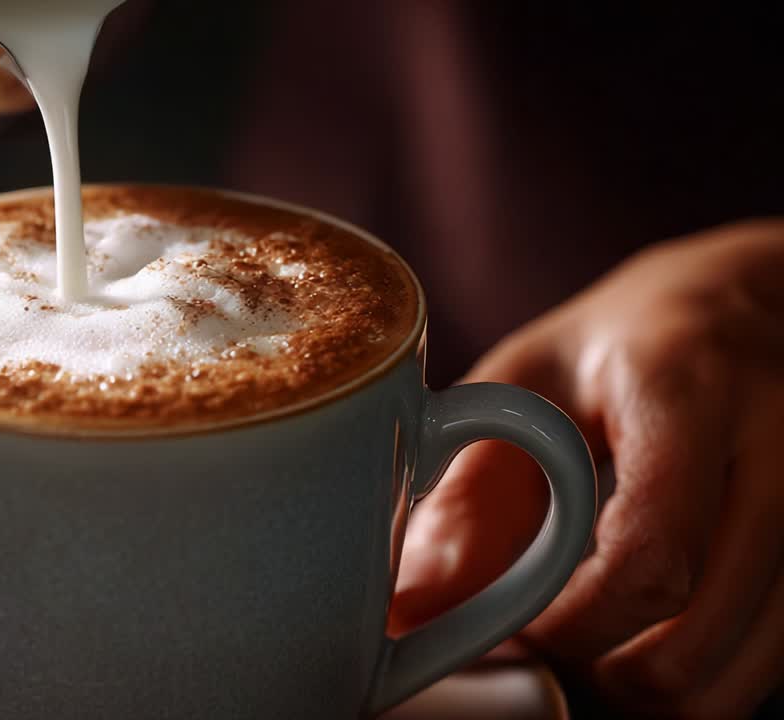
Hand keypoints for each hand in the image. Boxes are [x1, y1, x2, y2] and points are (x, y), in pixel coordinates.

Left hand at [390, 219, 783, 716]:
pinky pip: (771, 667)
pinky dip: (705, 673)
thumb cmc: (626, 343)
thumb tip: (416, 603)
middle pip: (694, 640)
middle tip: (550, 627)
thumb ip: (471, 487)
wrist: (750, 306)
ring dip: (651, 682)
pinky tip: (660, 621)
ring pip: (740, 678)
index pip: (648, 557)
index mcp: (689, 388)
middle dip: (600, 665)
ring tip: (602, 622)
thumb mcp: (529, 382)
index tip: (519, 615)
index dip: (569, 619)